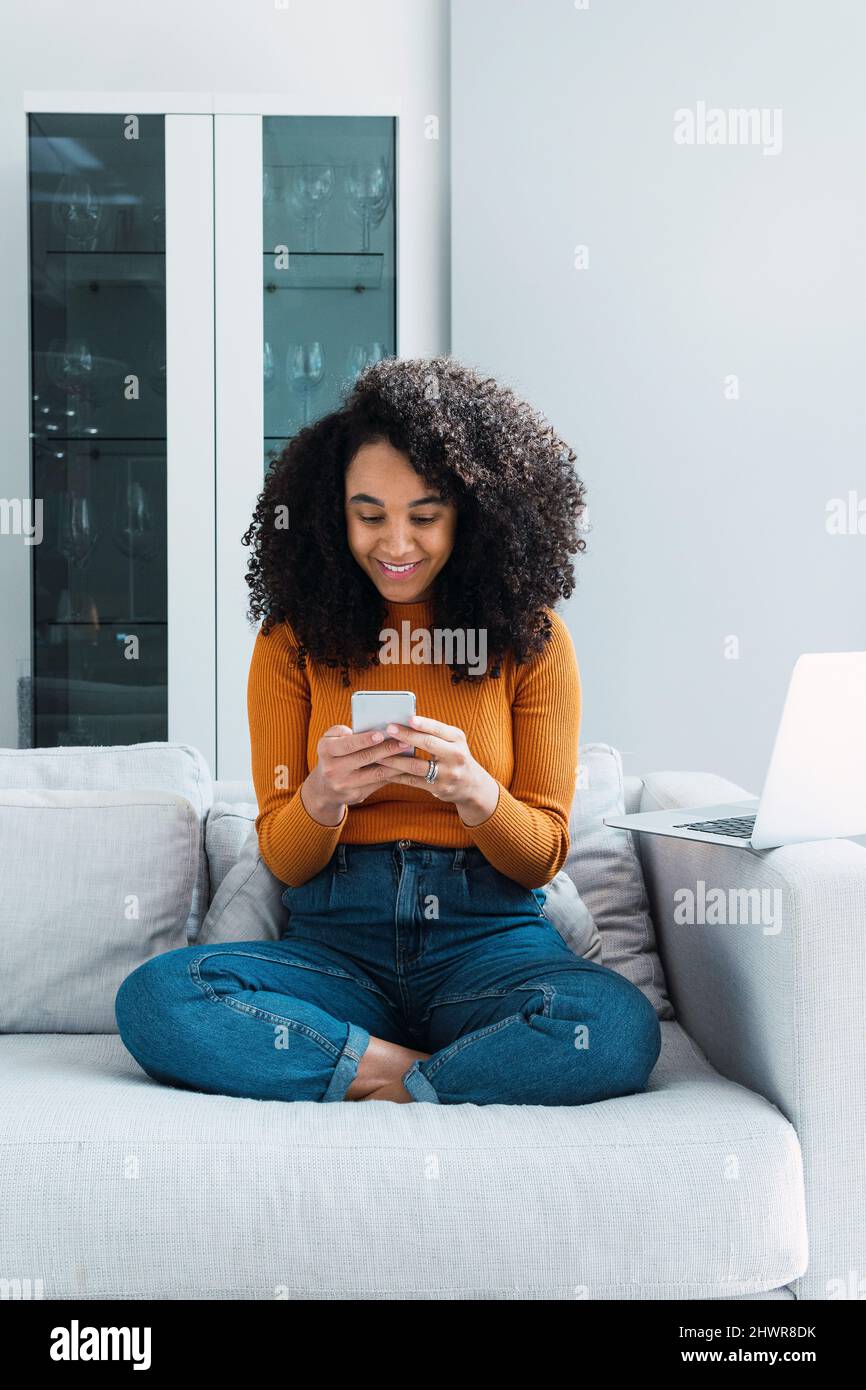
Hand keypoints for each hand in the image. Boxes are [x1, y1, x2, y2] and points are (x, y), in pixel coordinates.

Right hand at [303, 724, 415, 819]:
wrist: (325, 788)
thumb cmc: (333, 755)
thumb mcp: (328, 740)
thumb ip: (339, 731)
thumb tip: (359, 729)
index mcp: (325, 751)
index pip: (347, 744)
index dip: (364, 740)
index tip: (381, 734)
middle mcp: (332, 769)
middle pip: (364, 758)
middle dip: (386, 749)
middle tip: (404, 741)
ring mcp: (344, 785)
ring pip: (375, 773)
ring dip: (394, 763)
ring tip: (407, 752)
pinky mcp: (356, 795)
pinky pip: (378, 783)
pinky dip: (392, 774)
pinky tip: (404, 766)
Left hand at [373, 714, 499, 823]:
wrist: (472, 786)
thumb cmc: (455, 756)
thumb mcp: (453, 741)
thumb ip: (434, 732)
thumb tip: (405, 722)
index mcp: (458, 739)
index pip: (439, 728)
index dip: (423, 724)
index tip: (408, 718)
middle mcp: (456, 755)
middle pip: (428, 744)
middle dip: (406, 736)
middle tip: (389, 729)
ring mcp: (448, 774)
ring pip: (416, 765)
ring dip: (395, 759)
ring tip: (379, 753)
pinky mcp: (439, 788)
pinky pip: (413, 781)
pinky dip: (397, 775)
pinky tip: (385, 770)